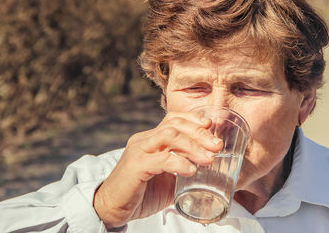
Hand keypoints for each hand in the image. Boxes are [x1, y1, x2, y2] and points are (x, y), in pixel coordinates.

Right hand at [93, 111, 222, 228]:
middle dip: (199, 133)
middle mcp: (144, 140)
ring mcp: (138, 150)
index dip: (193, 120)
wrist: (112, 208)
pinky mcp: (135, 165)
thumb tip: (208, 172)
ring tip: (209, 158)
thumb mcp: (167, 180)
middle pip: (174, 124)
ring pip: (168, 135)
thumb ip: (183, 172)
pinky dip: (179, 163)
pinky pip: (161, 158)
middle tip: (217, 145)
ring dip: (192, 145)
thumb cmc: (140, 194)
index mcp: (151, 139)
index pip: (173, 119)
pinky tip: (191, 170)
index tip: (211, 127)